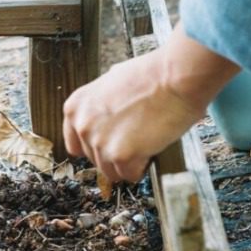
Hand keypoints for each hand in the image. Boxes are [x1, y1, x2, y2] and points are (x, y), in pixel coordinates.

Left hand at [63, 24, 238, 182]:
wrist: (175, 78)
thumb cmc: (152, 76)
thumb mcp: (112, 83)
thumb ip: (101, 106)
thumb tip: (108, 118)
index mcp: (77, 107)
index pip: (76, 145)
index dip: (96, 146)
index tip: (110, 145)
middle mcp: (84, 125)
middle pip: (95, 160)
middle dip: (116, 153)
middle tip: (136, 137)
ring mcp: (100, 142)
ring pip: (112, 171)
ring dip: (130, 162)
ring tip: (145, 142)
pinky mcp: (121, 155)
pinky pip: (130, 174)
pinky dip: (143, 167)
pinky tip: (151, 148)